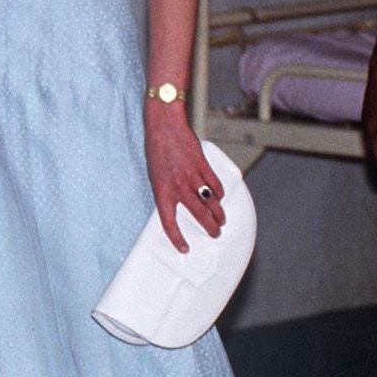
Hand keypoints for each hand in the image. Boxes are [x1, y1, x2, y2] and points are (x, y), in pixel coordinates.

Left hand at [143, 107, 224, 253]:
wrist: (163, 128)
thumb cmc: (157, 151)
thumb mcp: (155, 177)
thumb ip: (167, 192)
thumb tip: (177, 208)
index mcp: (161, 191)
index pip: (169, 222)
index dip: (177, 238)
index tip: (184, 248)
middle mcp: (178, 187)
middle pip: (199, 215)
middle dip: (210, 228)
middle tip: (214, 233)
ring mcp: (192, 177)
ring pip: (211, 203)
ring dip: (218, 214)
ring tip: (220, 220)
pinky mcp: (203, 167)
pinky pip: (215, 186)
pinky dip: (219, 194)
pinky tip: (219, 198)